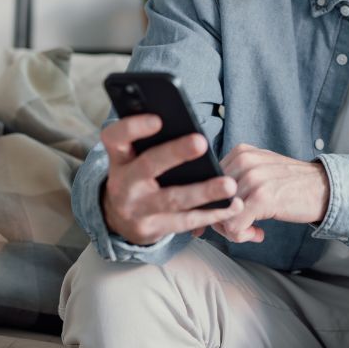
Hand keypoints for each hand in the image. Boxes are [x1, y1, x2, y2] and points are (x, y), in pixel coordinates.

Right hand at [100, 115, 243, 245]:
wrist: (121, 219)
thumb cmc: (139, 176)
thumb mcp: (135, 158)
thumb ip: (153, 142)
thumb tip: (192, 128)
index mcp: (120, 157)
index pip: (116, 137)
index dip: (134, 127)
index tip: (158, 119)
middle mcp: (123, 183)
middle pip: (148, 165)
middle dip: (175, 153)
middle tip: (201, 142)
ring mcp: (136, 209)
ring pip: (172, 198)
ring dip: (203, 192)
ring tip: (230, 185)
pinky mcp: (151, 229)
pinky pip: (185, 221)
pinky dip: (212, 213)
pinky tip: (232, 206)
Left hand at [205, 144, 330, 242]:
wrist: (324, 188)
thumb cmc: (290, 184)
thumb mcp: (261, 170)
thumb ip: (235, 180)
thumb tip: (204, 207)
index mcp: (240, 152)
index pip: (207, 182)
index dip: (211, 204)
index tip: (222, 218)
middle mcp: (244, 161)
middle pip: (210, 200)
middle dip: (221, 220)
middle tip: (241, 227)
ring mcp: (252, 179)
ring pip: (220, 215)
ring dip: (234, 231)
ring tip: (253, 230)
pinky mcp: (261, 198)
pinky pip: (234, 226)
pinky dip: (242, 236)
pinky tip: (258, 233)